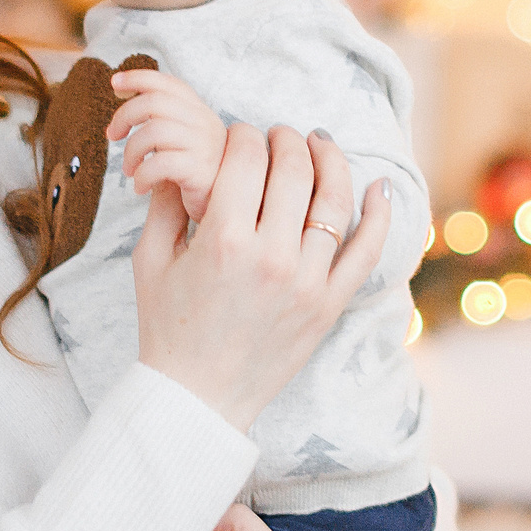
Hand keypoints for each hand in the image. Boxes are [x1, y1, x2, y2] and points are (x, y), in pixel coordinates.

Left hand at [108, 69, 227, 221]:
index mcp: (200, 113)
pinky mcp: (201, 172)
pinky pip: (159, 163)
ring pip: (153, 131)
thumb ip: (165, 123)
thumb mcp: (183, 143)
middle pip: (154, 102)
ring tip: (129, 170)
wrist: (225, 212)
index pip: (169, 83)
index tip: (115, 84)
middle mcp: (206, 123)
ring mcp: (206, 146)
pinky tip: (140, 187)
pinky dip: (141, 175)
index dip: (139, 78)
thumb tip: (126, 109)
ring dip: (130, 152)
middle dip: (124, 116)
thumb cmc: (197, 180)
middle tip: (112, 136)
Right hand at [134, 123, 390, 431]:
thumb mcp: (150, 261)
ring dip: (330, 162)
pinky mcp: (329, 305)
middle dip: (286, 140)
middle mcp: (270, 256)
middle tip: (281, 134)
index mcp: (222, 240)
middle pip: (293, 171)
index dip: (244, 134)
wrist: (197, 397)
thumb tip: (180, 159)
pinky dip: (380, 215)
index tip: (242, 133)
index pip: (245, 159)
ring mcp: (306, 282)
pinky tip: (380, 186)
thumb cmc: (167, 327)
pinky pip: (366, 252)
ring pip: (334, 202)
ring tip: (321, 144)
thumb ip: (165, 204)